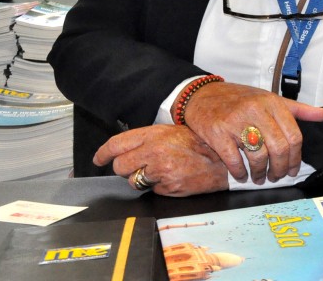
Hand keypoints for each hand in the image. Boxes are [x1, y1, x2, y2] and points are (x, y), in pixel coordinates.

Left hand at [93, 124, 228, 195]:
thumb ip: (150, 139)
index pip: (117, 144)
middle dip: (125, 169)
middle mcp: (154, 151)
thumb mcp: (174, 132)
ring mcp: (160, 170)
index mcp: (155, 134)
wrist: (223, 161)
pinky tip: (173, 178)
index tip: (98, 158)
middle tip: (139, 167)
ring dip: (142, 179)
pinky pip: (152, 190)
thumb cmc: (201, 145)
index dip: (103, 153)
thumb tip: (127, 149)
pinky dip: (159, 186)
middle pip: (120, 166)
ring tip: (162, 171)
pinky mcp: (167, 187)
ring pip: (134, 181)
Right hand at [181, 81, 322, 184]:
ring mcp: (236, 122)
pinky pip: (234, 160)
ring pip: (258, 155)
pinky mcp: (217, 133)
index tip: (293, 170)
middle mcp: (256, 110)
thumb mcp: (270, 99)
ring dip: (261, 173)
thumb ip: (298, 110)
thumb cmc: (239, 99)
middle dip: (280, 169)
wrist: (203, 95)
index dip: (296, 158)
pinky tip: (242, 175)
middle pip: (279, 148)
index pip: (294, 136)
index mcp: (272, 103)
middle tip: (276, 177)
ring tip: (260, 177)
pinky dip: (240, 173)